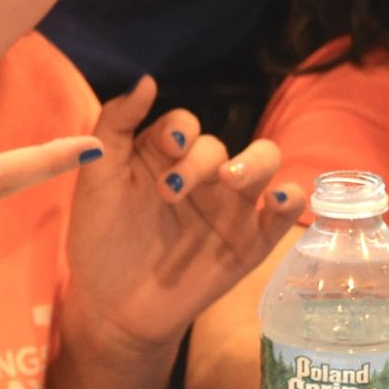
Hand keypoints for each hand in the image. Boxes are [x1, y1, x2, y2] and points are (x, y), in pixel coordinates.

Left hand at [61, 78, 305, 354]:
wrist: (111, 309)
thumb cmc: (99, 241)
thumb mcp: (97, 179)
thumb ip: (114, 126)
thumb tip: (147, 80)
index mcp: (165, 158)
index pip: (185, 125)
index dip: (178, 130)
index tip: (166, 149)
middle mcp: (202, 176)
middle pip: (222, 144)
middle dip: (203, 158)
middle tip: (172, 191)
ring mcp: (230, 208)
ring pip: (264, 163)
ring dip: (254, 163)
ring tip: (230, 180)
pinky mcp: (250, 243)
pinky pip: (284, 212)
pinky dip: (291, 198)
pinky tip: (276, 200)